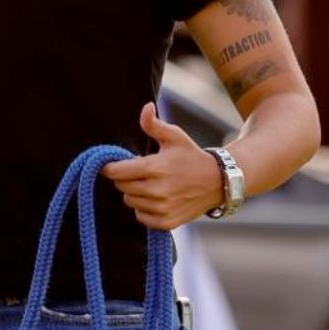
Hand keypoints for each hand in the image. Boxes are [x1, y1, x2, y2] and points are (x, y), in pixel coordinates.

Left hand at [99, 102, 223, 229]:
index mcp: (156, 168)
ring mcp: (162, 208)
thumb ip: (154, 124)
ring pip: (129, 202)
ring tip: (150, 184)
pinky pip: (141, 216)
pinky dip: (144, 209)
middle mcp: (158, 191)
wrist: (218, 182)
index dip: (110, 167)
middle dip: (125, 178)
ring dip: (134, 193)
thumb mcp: (175, 136)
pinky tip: (155, 198)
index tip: (112, 164)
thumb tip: (146, 107)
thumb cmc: (192, 156)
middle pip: (121, 186)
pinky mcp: (167, 222)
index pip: (116, 172)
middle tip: (139, 172)